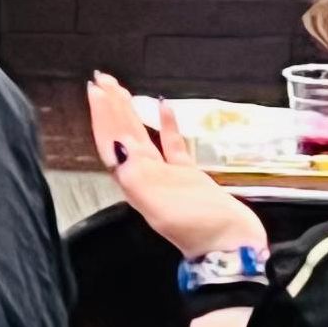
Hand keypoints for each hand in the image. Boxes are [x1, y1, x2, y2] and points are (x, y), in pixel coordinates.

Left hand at [87, 72, 269, 262]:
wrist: (231, 247)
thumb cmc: (195, 226)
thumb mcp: (158, 203)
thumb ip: (137, 173)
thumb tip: (118, 143)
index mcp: (134, 182)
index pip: (111, 143)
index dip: (102, 117)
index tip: (96, 90)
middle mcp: (145, 177)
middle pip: (123, 136)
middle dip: (111, 107)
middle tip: (103, 78)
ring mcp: (167, 176)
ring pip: (144, 138)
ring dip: (131, 113)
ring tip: (121, 88)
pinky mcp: (189, 176)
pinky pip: (172, 146)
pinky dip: (167, 125)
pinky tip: (164, 106)